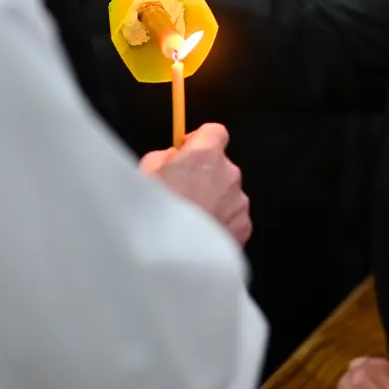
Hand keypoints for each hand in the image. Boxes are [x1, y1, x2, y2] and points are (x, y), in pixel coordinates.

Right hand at [142, 123, 251, 244]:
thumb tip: (172, 159)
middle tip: (181, 193)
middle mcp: (228, 174)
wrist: (169, 257)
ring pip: (227, 193)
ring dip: (213, 200)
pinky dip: (220, 222)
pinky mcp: (243, 226)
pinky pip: (233, 217)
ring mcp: (239, 201)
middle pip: (220, 165)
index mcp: (205, 155)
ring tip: (189, 219)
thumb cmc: (154, 215)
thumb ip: (163, 159)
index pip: (214, 132)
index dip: (200, 140)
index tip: (187, 150)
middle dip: (204, 175)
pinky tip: (200, 234)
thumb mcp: (144, 174)